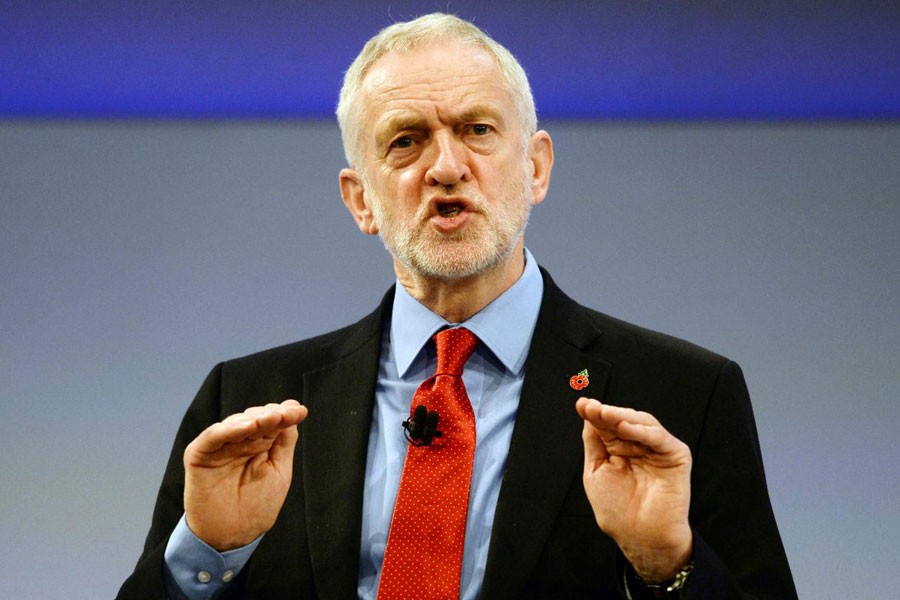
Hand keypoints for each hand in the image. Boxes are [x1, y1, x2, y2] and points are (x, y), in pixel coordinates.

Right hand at [183, 400, 307, 550]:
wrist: (232, 536)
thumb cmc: (257, 507)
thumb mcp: (279, 470)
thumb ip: (284, 442)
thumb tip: (293, 408)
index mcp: (258, 443)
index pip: (271, 421)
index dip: (285, 414)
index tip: (300, 411)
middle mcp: (239, 441)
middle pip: (255, 418)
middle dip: (272, 414)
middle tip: (285, 415)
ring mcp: (219, 447)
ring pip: (235, 423)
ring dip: (255, 418)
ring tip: (271, 418)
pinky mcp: (199, 454)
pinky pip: (212, 436)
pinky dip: (229, 429)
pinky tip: (248, 426)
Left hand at [575, 397, 691, 582]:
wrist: (639, 536)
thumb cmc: (618, 510)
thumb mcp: (596, 470)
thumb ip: (595, 441)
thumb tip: (589, 413)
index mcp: (619, 447)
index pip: (607, 424)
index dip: (595, 413)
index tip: (582, 404)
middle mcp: (638, 444)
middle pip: (623, 420)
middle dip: (606, 413)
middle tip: (592, 408)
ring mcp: (657, 448)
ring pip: (641, 422)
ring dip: (621, 416)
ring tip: (604, 414)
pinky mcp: (675, 455)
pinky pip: (659, 437)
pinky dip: (642, 430)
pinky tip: (625, 427)